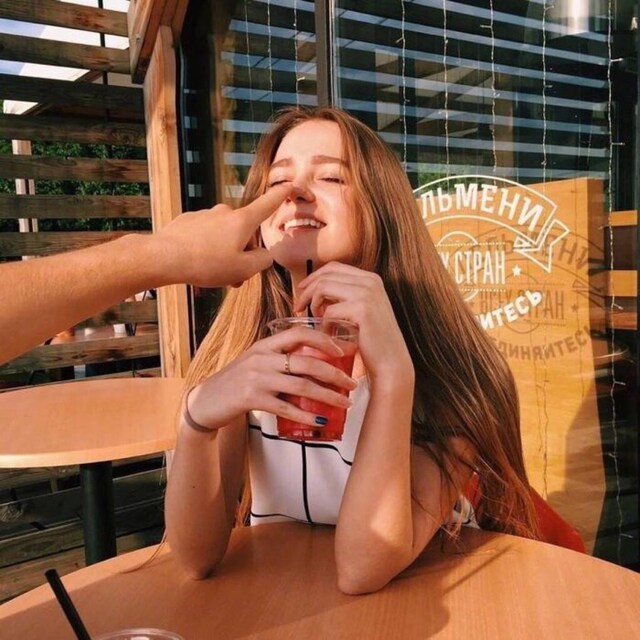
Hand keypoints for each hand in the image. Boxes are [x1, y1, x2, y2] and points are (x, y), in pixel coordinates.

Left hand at [150, 184, 292, 287]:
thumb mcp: (243, 270)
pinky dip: (206, 249)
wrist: (163, 257)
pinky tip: (196, 264)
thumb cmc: (206, 264)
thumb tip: (265, 254)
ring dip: (224, 254)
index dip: (281, 196)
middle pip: (244, 232)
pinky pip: (205, 236)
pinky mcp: (188, 221)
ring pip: (223, 236)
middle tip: (234, 277)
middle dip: (243, 252)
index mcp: (242, 221)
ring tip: (213, 274)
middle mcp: (225, 212)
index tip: (289, 185)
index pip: (267, 204)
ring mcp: (205, 215)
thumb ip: (262, 261)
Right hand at [186, 327, 357, 430]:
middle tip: (352, 383)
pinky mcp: (252, 399)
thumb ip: (279, 358)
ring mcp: (256, 378)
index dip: (323, 339)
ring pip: (301, 386)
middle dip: (334, 373)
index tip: (342, 350)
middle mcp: (261, 358)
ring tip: (345, 403)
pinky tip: (320, 421)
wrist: (205, 401)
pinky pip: (286, 408)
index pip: (298, 332)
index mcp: (264, 345)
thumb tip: (315, 362)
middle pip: (307, 362)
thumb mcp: (256, 362)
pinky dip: (306, 415)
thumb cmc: (235, 382)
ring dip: (328, 396)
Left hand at [295, 262, 413, 382]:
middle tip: (298, 306)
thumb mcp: (360, 310)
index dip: (313, 277)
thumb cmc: (373, 339)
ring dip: (313, 304)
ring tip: (313, 320)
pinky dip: (323, 324)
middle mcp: (370, 281)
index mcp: (370, 278)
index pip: (333, 267)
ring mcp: (367, 293)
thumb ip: (343, 296)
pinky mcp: (362, 309)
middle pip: (326, 275)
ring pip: (324, 287)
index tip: (301, 290)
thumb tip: (316, 290)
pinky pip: (329, 311)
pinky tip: (326, 335)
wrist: (391, 361)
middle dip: (307, 289)